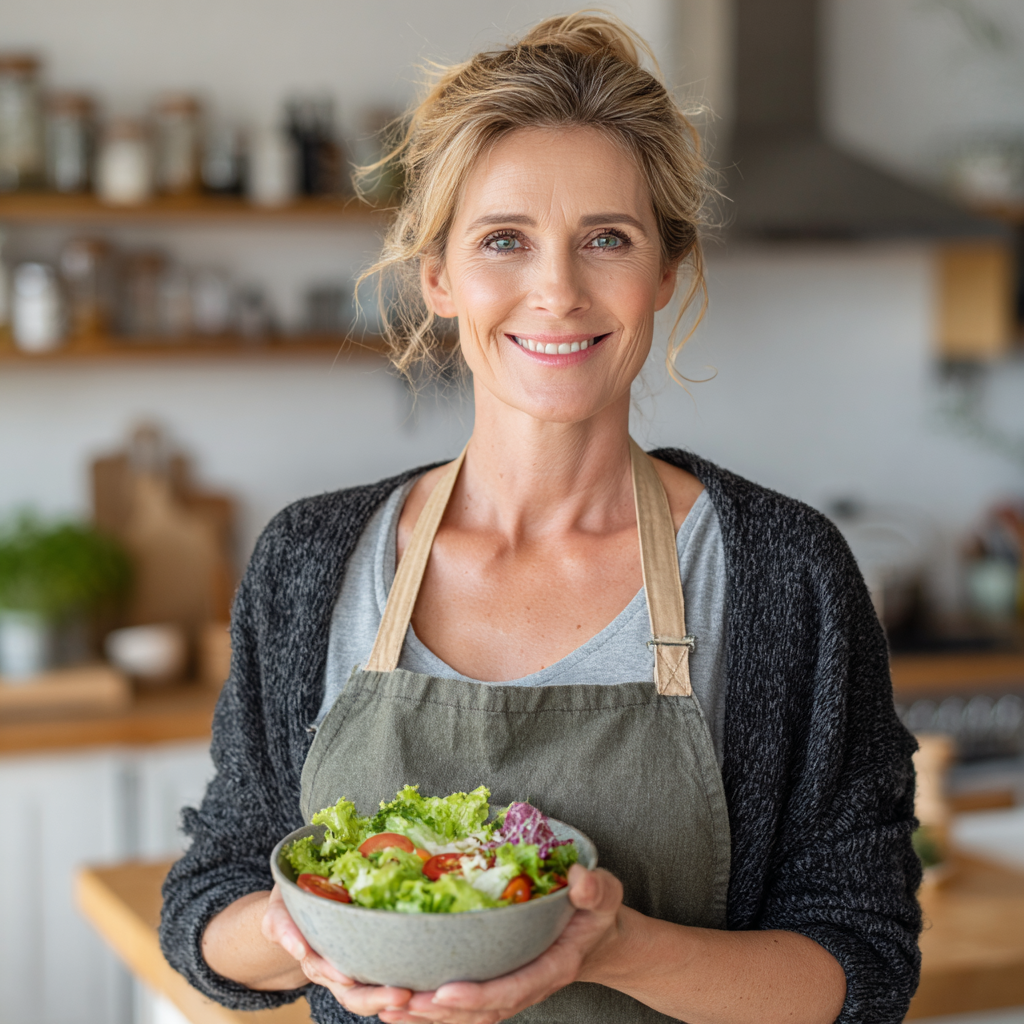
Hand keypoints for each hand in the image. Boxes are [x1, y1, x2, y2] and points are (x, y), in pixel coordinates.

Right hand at [261, 884, 414, 1015]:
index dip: (337, 977)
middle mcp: (332, 971)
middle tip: (403, 994)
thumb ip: (281, 927)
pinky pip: (383, 978)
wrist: (297, 906)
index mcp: (311, 959)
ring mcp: (350, 969)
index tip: (350, 979)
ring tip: (416, 994)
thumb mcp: (277, 911)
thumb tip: (298, 948)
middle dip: (377, 998)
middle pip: (354, 995)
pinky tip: (423, 984)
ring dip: (391, 998)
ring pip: (370, 994)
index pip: (325, 973)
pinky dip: (399, 986)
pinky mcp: (368, 960)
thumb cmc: (288, 905)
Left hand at [374, 864, 623, 1023]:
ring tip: (389, 1008)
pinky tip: (400, 1008)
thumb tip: (580, 881)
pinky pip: (464, 1007)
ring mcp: (513, 990)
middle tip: (401, 1002)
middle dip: (441, 1012)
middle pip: (483, 1010)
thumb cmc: (596, 911)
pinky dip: (433, 1012)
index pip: (515, 987)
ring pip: (468, 1015)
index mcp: (553, 967)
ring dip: (429, 1017)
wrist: (596, 935)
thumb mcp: (605, 894)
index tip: (445, 992)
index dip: (480, 995)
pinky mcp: (498, 985)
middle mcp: (529, 986)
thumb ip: (595, 890)